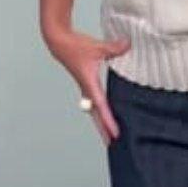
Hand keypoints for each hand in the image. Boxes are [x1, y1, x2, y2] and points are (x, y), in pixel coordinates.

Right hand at [43, 27, 130, 146]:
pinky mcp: (85, 82)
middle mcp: (87, 89)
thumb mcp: (97, 47)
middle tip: (111, 143)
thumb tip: (128, 45)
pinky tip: (104, 109)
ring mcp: (85, 87)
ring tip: (109, 131)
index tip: (115, 134)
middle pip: (96, 114)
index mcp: (90, 84)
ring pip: (93, 108)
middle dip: (103, 128)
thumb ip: (113, 47)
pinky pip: (93, 100)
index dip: (109, 121)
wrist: (59, 43)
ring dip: (101, 119)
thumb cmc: (76, 46)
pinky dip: (99, 108)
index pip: (102, 107)